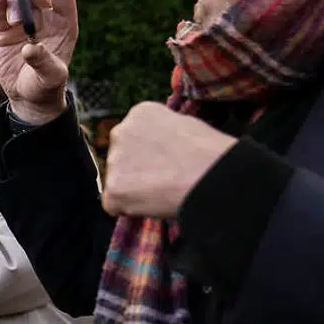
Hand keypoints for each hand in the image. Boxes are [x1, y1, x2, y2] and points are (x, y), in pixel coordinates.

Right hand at [0, 0, 78, 124]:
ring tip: (11, 3)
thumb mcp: (50, 77)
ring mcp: (24, 25)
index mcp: (64, 24)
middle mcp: (45, 20)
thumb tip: (29, 48)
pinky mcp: (6, 34)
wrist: (28, 98)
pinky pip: (1, 15)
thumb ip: (42, 61)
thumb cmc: (46, 86)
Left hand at [103, 102, 236, 217]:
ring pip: (117, 181)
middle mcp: (120, 132)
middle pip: (120, 158)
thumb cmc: (210, 153)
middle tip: (163, 179)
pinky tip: (153, 203)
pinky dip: (130, 209)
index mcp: (139, 113)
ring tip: (163, 190)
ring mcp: (114, 161)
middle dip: (136, 170)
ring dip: (133, 189)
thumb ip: (161, 135)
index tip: (166, 161)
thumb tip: (155, 149)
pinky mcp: (112, 190)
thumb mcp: (185, 126)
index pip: (133, 137)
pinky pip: (114, 204)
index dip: (149, 155)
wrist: (212, 176)